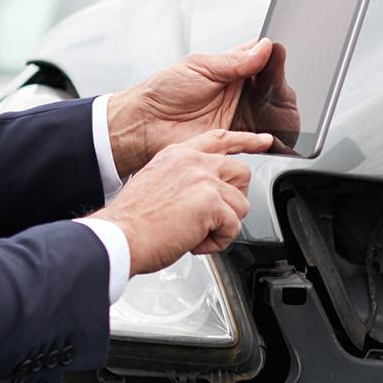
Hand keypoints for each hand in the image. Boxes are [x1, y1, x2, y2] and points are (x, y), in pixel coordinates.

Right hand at [95, 129, 272, 274]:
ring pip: (241, 204)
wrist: (119, 235)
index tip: (263, 141)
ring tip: (197, 234)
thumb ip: (184, 180)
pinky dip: (218, 243)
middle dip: (235, 199)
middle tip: (213, 218)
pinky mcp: (210, 202)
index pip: (219, 138)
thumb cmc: (132, 220)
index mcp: (178, 154)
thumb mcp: (157, 184)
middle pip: (241, 172)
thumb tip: (204, 196)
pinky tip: (196, 244)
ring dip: (224, 226)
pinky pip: (234, 227)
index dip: (245, 141)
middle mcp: (193, 162)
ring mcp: (204, 180)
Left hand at [106, 39, 294, 174]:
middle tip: (275, 78)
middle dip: (278, 80)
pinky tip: (273, 125)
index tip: (278, 51)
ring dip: (278, 104)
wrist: (146, 126)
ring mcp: (240, 116)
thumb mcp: (200, 66)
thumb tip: (264, 47)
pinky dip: (272, 133)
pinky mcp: (238, 139)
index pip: (261, 57)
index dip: (272, 54)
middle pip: (273, 84)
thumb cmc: (163, 92)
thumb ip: (234, 60)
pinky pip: (263, 138)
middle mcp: (238, 92)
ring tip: (275, 98)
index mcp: (230, 69)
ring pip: (273, 109)